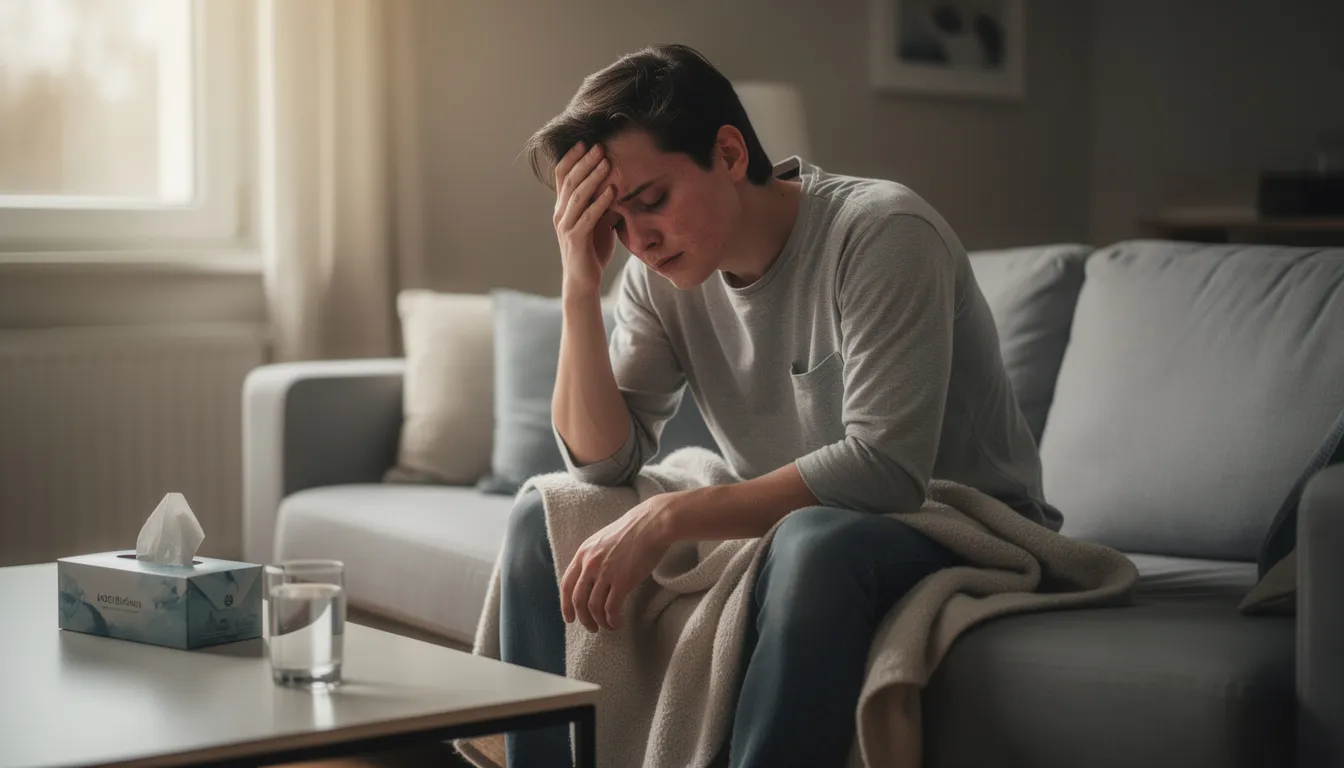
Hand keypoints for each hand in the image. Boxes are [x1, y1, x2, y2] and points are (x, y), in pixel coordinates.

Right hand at [553, 141, 616, 297]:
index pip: (562, 176)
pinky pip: (588, 216)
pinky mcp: (576, 239)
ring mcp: (566, 226)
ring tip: (606, 162)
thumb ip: (602, 204)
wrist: (583, 280)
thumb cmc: (592, 250)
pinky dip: (600, 202)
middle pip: (570, 180)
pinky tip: (612, 191)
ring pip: (578, 195)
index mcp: (563, 207)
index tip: (584, 142)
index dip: (572, 158)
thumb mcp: (598, 222)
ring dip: (593, 176)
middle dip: (585, 161)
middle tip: (599, 146)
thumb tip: (618, 184)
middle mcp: (561, 214)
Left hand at [560, 492, 681, 631]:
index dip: (565, 605)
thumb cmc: (633, 530)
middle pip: (578, 600)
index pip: (567, 585)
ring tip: (608, 626)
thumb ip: (594, 557)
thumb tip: (591, 577)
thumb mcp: (603, 540)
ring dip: (599, 622)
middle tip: (592, 628)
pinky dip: (613, 620)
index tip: (570, 618)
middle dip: (583, 618)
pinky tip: (618, 623)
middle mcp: (590, 564)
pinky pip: (611, 609)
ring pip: (594, 607)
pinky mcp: (622, 581)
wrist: (652, 524)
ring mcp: (605, 573)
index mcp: (583, 553)